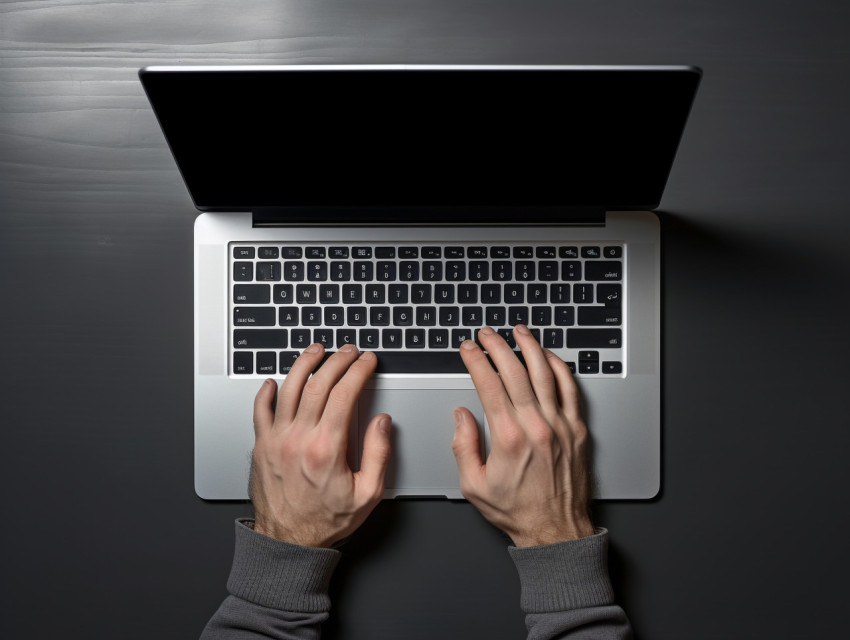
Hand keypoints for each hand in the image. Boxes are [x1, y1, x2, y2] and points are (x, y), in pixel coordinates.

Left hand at [250, 343, 391, 547]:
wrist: (288, 542)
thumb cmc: (326, 520)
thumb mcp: (368, 494)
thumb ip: (379, 454)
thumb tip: (382, 422)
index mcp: (327, 448)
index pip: (344, 394)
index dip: (358, 370)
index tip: (367, 361)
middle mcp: (299, 438)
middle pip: (318, 384)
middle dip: (337, 361)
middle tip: (349, 351)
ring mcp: (276, 440)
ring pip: (289, 388)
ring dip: (304, 364)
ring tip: (317, 351)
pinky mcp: (261, 446)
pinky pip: (260, 410)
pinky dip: (267, 391)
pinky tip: (275, 381)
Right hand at [452, 325, 594, 546]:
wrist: (557, 531)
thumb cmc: (518, 512)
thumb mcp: (474, 486)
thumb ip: (463, 447)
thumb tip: (461, 416)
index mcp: (509, 438)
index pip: (488, 384)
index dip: (475, 360)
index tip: (467, 348)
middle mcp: (536, 426)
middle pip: (515, 371)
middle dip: (497, 346)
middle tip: (486, 334)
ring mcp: (560, 425)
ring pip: (545, 373)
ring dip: (530, 347)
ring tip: (519, 331)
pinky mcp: (577, 430)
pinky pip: (570, 389)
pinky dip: (559, 368)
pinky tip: (549, 357)